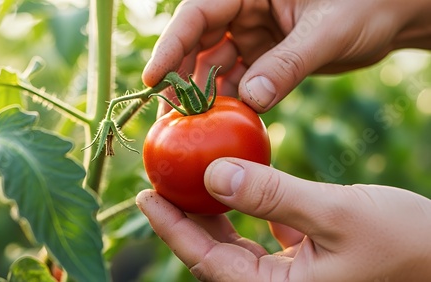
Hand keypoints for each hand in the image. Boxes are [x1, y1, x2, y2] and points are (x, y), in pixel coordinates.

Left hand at [136, 158, 430, 280]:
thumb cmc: (406, 245)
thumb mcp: (337, 215)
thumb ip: (272, 195)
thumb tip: (214, 173)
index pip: (206, 260)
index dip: (171, 227)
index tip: (144, 194)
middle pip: (213, 252)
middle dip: (184, 216)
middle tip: (160, 178)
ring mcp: (288, 277)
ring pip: (233, 244)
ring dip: (211, 210)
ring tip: (188, 178)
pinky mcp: (302, 260)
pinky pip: (259, 236)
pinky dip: (244, 209)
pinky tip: (233, 184)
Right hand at [143, 0, 430, 114]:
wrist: (394, 14)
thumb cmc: (368, 3)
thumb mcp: (328, 30)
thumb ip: (289, 63)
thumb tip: (250, 100)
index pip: (198, 13)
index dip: (171, 45)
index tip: (152, 78)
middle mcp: (245, 8)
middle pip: (198, 42)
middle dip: (181, 76)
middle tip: (169, 113)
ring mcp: (254, 34)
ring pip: (216, 65)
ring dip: (205, 95)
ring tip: (192, 126)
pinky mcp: (265, 57)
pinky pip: (240, 81)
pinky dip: (232, 101)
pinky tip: (224, 122)